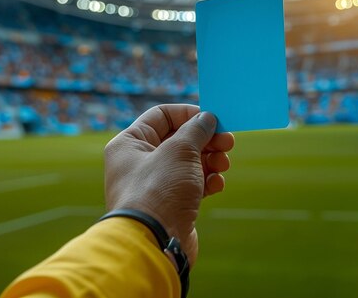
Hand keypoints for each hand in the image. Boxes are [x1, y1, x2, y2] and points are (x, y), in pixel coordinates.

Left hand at [104, 104, 233, 265]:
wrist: (153, 243)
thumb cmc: (159, 190)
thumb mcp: (180, 150)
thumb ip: (196, 130)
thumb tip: (207, 119)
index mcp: (130, 143)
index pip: (161, 115)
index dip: (189, 114)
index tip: (213, 118)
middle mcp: (139, 162)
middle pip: (179, 139)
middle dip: (206, 139)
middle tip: (227, 142)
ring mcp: (155, 185)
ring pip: (189, 163)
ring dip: (211, 160)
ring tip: (223, 164)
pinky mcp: (171, 205)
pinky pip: (192, 185)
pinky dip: (207, 182)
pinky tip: (217, 184)